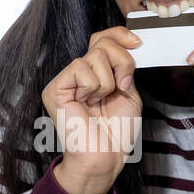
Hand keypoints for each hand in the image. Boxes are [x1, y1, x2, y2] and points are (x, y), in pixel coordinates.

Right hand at [41, 26, 143, 193]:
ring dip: (108, 82)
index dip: (119, 35)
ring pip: (94, 56)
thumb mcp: (129, 92)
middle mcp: (78, 74)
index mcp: (95, 74)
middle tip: (121, 87)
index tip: (138, 42)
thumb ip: (126, 67)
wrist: (105, 158)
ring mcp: (65, 81)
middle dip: (121, 62)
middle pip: (101, 42)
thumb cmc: (116, 133)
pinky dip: (93, 87)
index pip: (102, 39)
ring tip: (100, 102)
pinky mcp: (55, 89)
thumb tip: (130, 42)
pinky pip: (81, 69)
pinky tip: (87, 104)